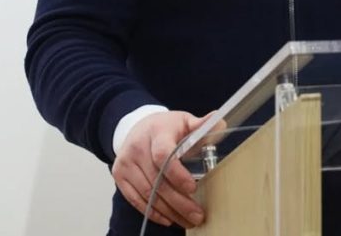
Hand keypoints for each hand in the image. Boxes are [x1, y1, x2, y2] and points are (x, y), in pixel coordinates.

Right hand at [112, 110, 215, 228]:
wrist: (138, 126)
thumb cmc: (165, 127)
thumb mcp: (184, 120)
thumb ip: (201, 125)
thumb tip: (220, 123)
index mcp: (156, 132)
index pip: (162, 155)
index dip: (177, 174)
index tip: (193, 187)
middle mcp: (137, 147)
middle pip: (157, 180)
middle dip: (179, 202)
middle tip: (197, 215)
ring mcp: (126, 162)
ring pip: (147, 193)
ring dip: (168, 211)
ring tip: (187, 220)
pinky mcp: (119, 175)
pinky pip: (135, 199)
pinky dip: (152, 212)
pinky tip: (168, 218)